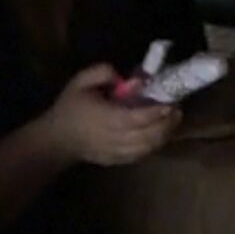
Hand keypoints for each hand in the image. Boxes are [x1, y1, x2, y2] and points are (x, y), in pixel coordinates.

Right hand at [41, 63, 181, 166]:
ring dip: (164, 135)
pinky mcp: (117, 160)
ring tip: (172, 121)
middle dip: (167, 123)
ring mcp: (117, 152)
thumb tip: (124, 77)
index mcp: (105, 117)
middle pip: (148, 135)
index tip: (171, 102)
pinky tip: (160, 134)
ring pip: (148, 147)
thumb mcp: (79, 82)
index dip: (157, 112)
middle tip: (177, 110)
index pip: (137, 118)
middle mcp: (114, 137)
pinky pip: (141, 155)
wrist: (57, 140)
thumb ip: (101, 73)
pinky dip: (154, 145)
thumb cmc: (69, 108)